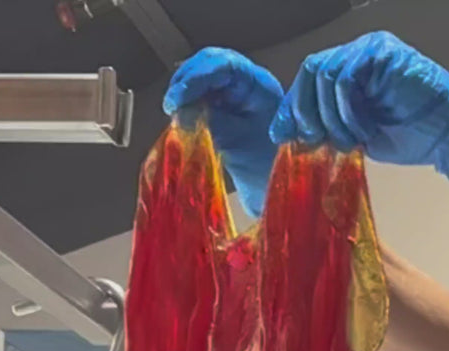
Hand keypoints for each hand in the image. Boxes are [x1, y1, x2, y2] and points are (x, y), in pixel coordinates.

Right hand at [163, 48, 281, 217]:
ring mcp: (234, 91)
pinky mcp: (223, 104)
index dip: (198, 76)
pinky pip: (200, 94)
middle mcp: (247, 82)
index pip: (226, 65)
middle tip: (171, 105)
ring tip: (174, 112)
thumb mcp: (237, 147)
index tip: (177, 98)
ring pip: (202, 76)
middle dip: (187, 79)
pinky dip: (187, 102)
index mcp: (260, 86)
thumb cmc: (265, 170)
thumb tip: (180, 112)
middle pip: (211, 63)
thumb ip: (212, 126)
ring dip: (184, 90)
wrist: (277, 189)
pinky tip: (180, 117)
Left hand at [269, 32, 448, 182]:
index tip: (281, 135)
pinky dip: (346, 108)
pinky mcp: (380, 52)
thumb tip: (296, 138)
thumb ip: (329, 129)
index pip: (308, 81)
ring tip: (348, 140)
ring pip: (324, 74)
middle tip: (314, 139)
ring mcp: (368, 50)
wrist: (447, 130)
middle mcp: (356, 55)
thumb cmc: (410, 135)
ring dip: (329, 116)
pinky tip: (360, 128)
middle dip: (304, 111)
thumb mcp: (357, 135)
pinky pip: (345, 77)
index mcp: (348, 73)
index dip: (290, 109)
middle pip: (310, 72)